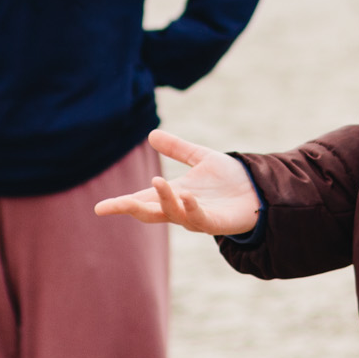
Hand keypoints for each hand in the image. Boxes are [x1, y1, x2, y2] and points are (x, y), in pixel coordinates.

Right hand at [94, 130, 260, 235]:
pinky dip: (191, 208)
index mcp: (173, 194)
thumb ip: (177, 148)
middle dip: (131, 208)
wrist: (259, 190)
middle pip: (150, 212)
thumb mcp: (199, 158)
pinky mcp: (215, 222)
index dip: (121, 204)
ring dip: (164, 199)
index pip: (142, 199)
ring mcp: (197, 218)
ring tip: (157, 180)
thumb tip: (151, 135)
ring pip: (173, 214)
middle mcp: (180, 208)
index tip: (99, 208)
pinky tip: (187, 195)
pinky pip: (199, 218)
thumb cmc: (229, 179)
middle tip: (114, 206)